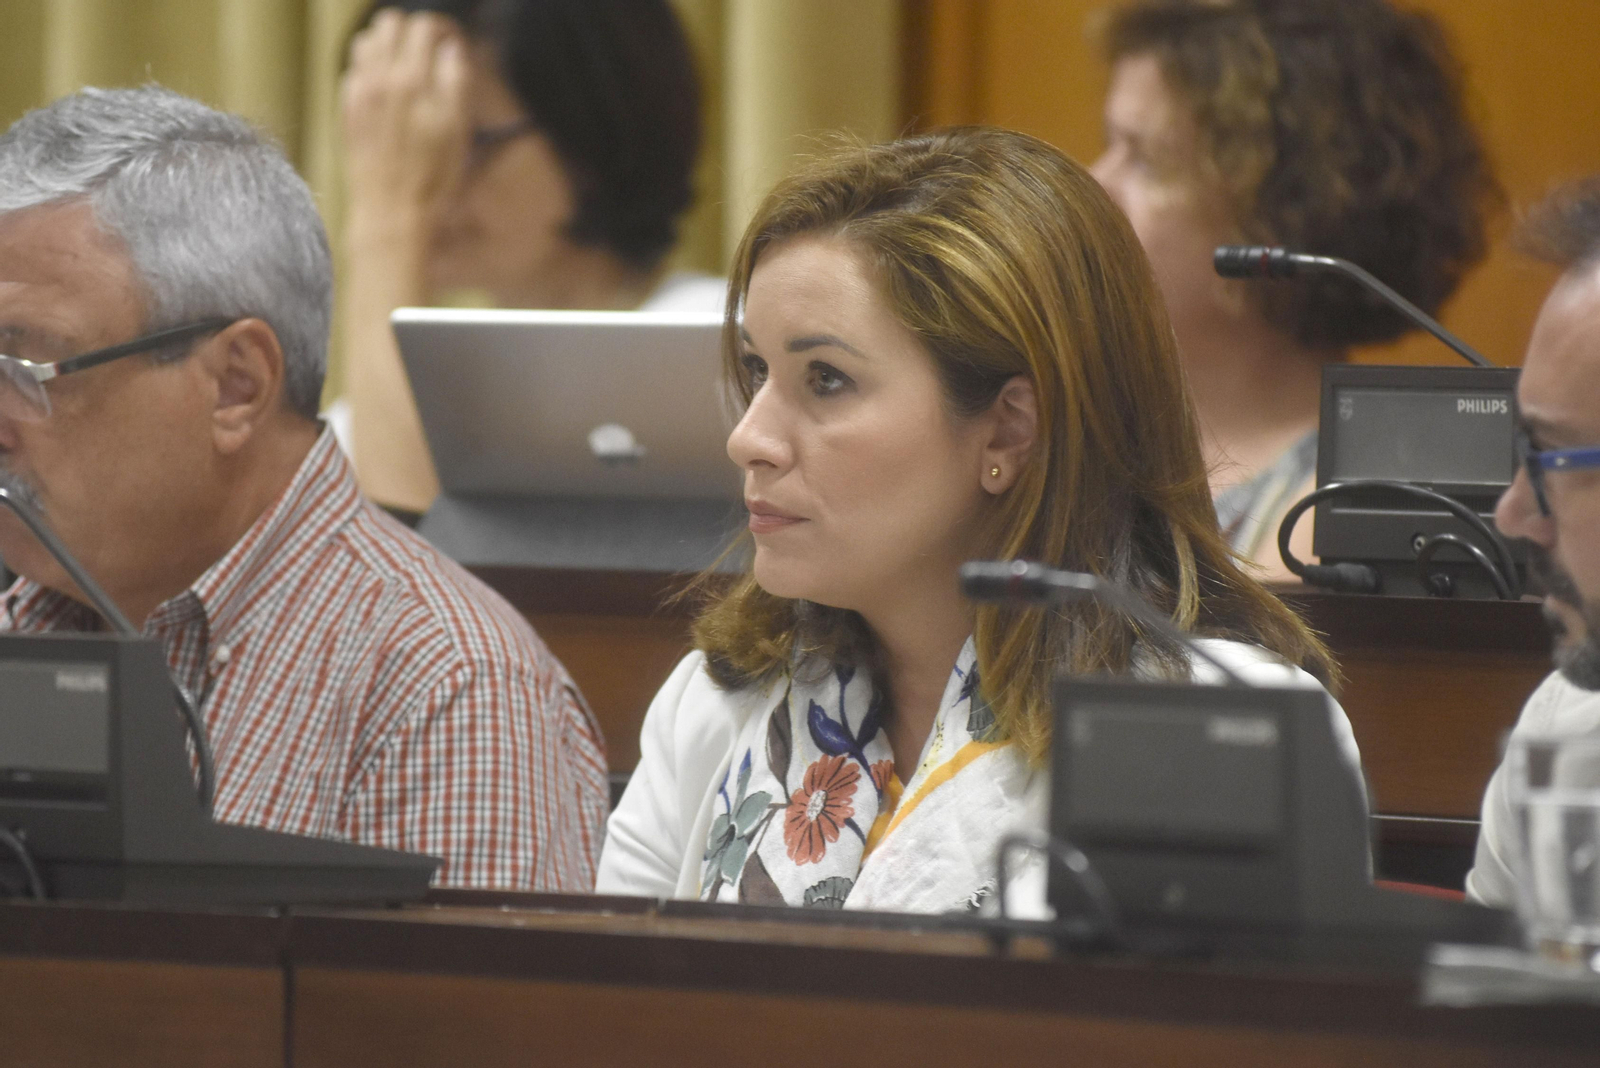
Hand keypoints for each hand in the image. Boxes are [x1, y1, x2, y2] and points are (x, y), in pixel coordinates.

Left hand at [340, 9, 471, 238]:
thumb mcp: (458, 128)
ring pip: (367, 40)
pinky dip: (372, 67)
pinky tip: (388, 88)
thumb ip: (456, 79)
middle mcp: (381, 78)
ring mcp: (359, 91)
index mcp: (413, 80)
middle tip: (429, 54)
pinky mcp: (347, 107)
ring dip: (389, 45)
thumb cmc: (432, 177)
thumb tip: (451, 47)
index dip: (443, 31)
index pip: (425, 26)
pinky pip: (355, 68)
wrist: (392, 212)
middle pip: (392, 23)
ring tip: (407, 66)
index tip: (451, 46)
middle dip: (414, 32)